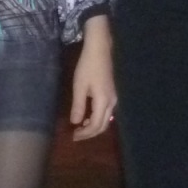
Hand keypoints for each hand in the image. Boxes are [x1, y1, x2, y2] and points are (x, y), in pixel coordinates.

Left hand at [70, 19, 115, 140]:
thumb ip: (78, 105)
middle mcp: (112, 103)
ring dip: (93, 126)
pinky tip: (88, 116)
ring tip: (80, 127)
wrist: (100, 50)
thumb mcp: (79, 86)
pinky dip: (97, 118)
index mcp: (103, 101)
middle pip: (103, 126)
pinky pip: (106, 112)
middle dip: (89, 133)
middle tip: (76, 135)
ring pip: (106, 120)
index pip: (96, 125)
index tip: (73, 136)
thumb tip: (76, 122)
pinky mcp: (112, 94)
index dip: (85, 134)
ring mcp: (114, 98)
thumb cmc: (87, 66)